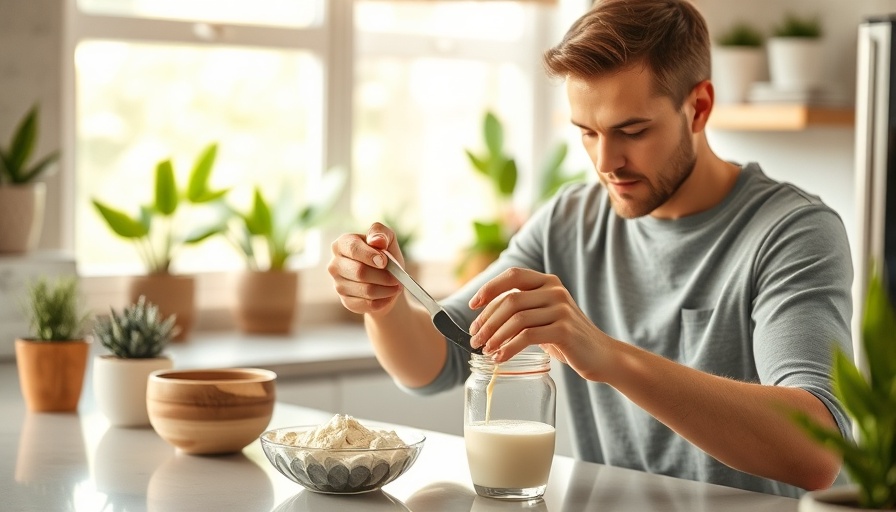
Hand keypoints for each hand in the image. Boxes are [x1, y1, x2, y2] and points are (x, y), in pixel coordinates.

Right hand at [328, 222, 406, 315]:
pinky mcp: (347, 302)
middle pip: (360, 272)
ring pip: (366, 290)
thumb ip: (380, 233)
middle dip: (383, 275)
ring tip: (396, 285)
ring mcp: (339, 285)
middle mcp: (335, 264)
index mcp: (342, 244)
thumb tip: (376, 241)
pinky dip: (383, 300)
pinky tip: (389, 295)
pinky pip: (368, 304)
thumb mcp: (387, 239)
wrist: (386, 282)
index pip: (352, 248)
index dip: (370, 255)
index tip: (385, 261)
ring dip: (386, 289)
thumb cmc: (384, 257)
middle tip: (397, 277)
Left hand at [468, 267, 610, 380]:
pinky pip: (527, 336)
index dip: (489, 288)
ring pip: (516, 319)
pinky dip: (508, 348)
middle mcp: (555, 291)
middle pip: (510, 300)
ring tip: (485, 350)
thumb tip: (482, 320)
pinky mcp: (564, 330)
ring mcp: (561, 309)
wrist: (600, 355)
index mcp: (548, 282)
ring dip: (495, 336)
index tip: (473, 306)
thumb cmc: (566, 338)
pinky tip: (499, 358)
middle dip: (487, 321)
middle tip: (475, 339)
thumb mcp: (544, 317)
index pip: (513, 275)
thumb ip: (522, 310)